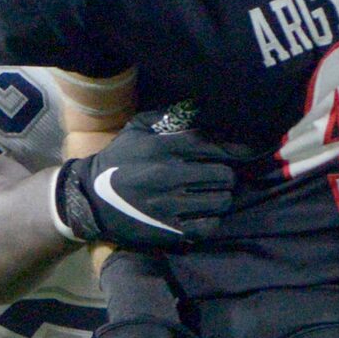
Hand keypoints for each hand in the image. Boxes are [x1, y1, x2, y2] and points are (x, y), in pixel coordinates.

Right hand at [54, 105, 247, 249]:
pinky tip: (204, 212)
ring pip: (222, 201)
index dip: (235, 149)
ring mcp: (170, 206)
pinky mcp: (170, 230)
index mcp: (162, 149)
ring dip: (221, 196)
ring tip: (213, 194)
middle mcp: (168, 176)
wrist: (91, 199)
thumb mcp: (138, 129)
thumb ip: (170, 117)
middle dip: (226, 174)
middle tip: (220, 175)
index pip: (213, 146)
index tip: (247, 151)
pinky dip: (212, 218)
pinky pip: (210, 225)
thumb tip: (203, 108)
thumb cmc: (119, 160)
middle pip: (224, 175)